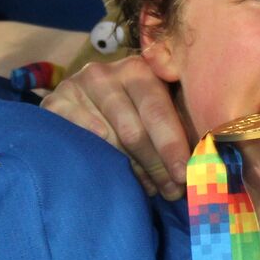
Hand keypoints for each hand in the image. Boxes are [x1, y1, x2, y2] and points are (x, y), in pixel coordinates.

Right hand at [43, 57, 189, 198]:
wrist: (87, 99)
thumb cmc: (136, 108)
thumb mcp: (159, 106)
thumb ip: (178, 122)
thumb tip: (206, 158)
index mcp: (138, 68)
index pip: (156, 110)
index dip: (172, 145)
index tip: (184, 175)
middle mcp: (105, 73)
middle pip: (133, 130)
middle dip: (156, 166)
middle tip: (171, 192)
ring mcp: (76, 86)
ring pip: (108, 140)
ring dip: (132, 170)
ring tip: (150, 188)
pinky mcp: (54, 102)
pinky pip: (79, 138)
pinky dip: (98, 159)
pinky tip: (114, 173)